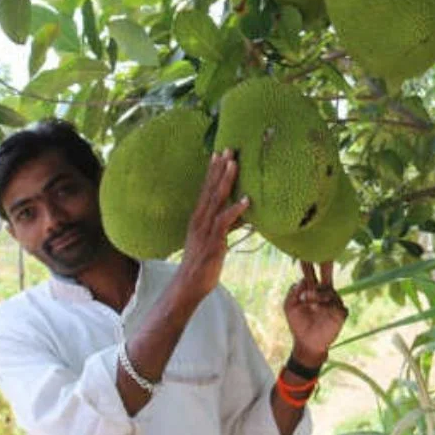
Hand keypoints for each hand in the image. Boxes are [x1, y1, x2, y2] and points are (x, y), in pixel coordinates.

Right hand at [177, 149, 249, 299]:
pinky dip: (235, 210)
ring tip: (234, 164)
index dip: (213, 171)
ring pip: (216, 200)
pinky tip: (246, 200)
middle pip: (211, 189)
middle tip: (228, 149)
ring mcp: (205, 230)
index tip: (220, 153)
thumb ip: (224, 225)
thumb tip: (238, 213)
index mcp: (199, 217)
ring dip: (225, 182)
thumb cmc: (203, 263)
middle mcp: (200, 219)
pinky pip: (224, 223)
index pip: (206, 189)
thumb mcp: (214, 239)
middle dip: (220, 169)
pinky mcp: (213, 242)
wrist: (188, 285)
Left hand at [284, 261, 348, 365]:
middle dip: (326, 265)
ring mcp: (334, 302)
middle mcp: (324, 293)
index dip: (309, 264)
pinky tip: (319, 310)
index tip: (306, 253)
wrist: (307, 343)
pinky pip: (337, 306)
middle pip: (327, 275)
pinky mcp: (340, 313)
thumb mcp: (289, 307)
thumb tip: (302, 281)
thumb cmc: (298, 324)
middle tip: (326, 257)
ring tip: (308, 301)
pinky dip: (328, 307)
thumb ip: (293, 292)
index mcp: (312, 290)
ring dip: (318, 295)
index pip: (312, 274)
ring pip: (329, 291)